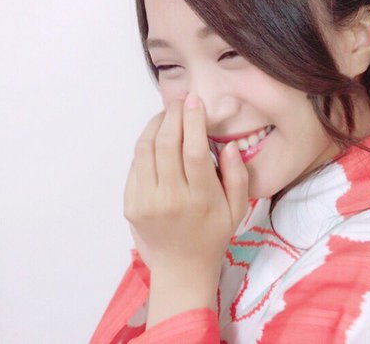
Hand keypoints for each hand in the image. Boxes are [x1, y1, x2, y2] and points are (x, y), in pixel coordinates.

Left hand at [123, 92, 249, 274]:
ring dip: (155, 125)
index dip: (193, 121)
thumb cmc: (213, 234)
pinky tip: (156, 140)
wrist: (181, 268)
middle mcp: (170, 198)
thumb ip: (238, 175)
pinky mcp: (131, 204)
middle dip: (172, 115)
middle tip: (180, 102)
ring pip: (145, 150)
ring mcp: (146, 201)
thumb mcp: (238, 209)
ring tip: (166, 116)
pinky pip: (135, 165)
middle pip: (166, 144)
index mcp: (200, 198)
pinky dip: (145, 146)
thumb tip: (230, 145)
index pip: (193, 150)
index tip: (194, 100)